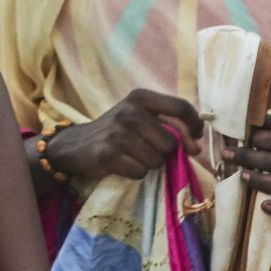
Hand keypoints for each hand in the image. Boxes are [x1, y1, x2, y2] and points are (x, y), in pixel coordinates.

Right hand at [38, 90, 202, 190]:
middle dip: (164, 153)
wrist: (75, 145)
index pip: (180, 107)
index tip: (195, 139)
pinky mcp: (108, 153)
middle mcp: (130, 111)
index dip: (194, 125)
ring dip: (148, 164)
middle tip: (147, 149)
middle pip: (170, 143)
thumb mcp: (139, 117)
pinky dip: (135, 172)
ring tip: (132, 156)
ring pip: (157, 160)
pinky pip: (140, 171)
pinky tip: (123, 164)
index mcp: (140, 97)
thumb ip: (168, 126)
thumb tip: (195, 148)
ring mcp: (118, 132)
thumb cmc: (116, 131)